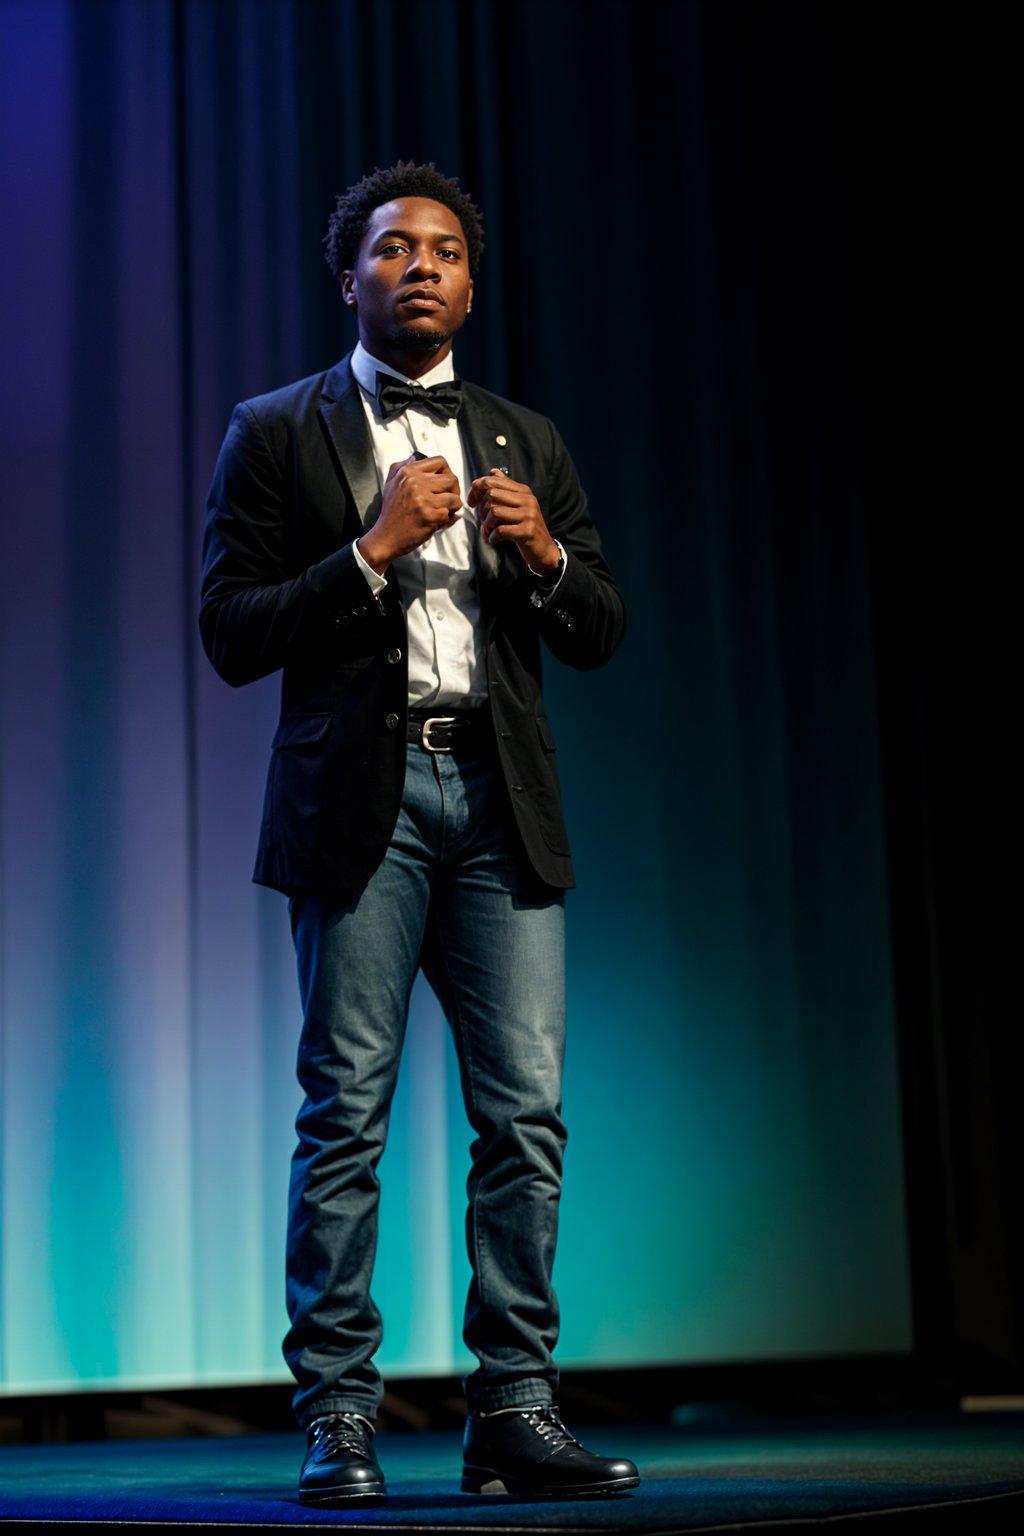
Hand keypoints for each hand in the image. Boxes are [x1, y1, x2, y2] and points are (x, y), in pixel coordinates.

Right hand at [357, 455, 462, 572]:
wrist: (385, 537)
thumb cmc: (391, 513)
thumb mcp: (391, 483)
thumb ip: (401, 467)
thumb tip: (414, 457)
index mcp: (408, 472)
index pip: (441, 462)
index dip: (448, 473)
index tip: (444, 484)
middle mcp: (415, 482)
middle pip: (452, 479)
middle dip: (454, 491)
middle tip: (448, 501)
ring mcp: (422, 499)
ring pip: (455, 497)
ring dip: (453, 507)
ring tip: (443, 512)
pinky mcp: (428, 515)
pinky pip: (450, 514)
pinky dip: (446, 520)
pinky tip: (436, 522)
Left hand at [467, 470, 560, 573]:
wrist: (543, 549)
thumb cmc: (526, 527)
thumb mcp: (518, 505)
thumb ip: (506, 489)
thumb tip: (493, 471)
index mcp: (523, 491)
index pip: (493, 481)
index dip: (476, 490)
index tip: (471, 502)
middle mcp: (528, 500)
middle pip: (492, 495)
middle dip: (481, 510)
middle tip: (483, 521)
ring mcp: (529, 515)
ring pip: (495, 512)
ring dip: (486, 525)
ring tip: (488, 532)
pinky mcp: (527, 531)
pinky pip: (501, 530)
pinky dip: (492, 537)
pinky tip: (493, 540)